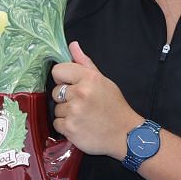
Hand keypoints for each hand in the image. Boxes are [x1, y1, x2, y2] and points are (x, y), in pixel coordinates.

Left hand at [51, 41, 142, 158]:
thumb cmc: (114, 106)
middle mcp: (80, 93)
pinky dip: (66, 126)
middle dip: (66, 98)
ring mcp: (74, 112)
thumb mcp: (103, 81)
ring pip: (56, 109)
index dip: (63, 78)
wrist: (124, 134)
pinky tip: (80, 125)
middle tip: (83, 104)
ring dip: (66, 113)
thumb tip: (72, 45)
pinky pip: (57, 124)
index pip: (58, 71)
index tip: (71, 85)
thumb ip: (85, 62)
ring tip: (83, 116)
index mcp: (88, 78)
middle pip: (56, 91)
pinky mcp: (70, 129)